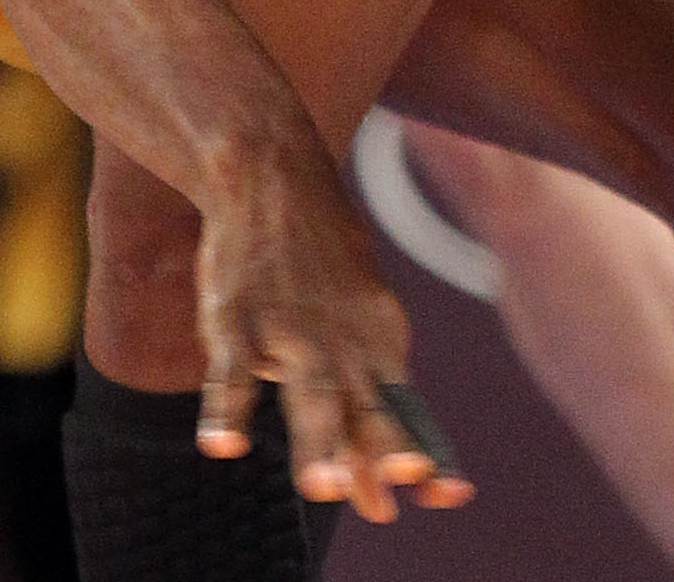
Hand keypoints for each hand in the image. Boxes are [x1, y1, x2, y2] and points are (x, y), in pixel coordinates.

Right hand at [191, 156, 471, 518]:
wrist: (276, 173)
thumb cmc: (320, 264)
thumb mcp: (359, 328)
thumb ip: (368, 409)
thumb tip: (386, 500)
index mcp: (380, 342)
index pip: (405, 410)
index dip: (425, 456)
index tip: (450, 496)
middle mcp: (343, 341)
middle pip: (365, 405)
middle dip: (379, 450)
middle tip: (392, 495)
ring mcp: (289, 329)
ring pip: (309, 390)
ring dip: (317, 439)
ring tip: (323, 489)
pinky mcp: (237, 318)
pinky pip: (230, 371)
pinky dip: (226, 409)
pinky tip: (223, 446)